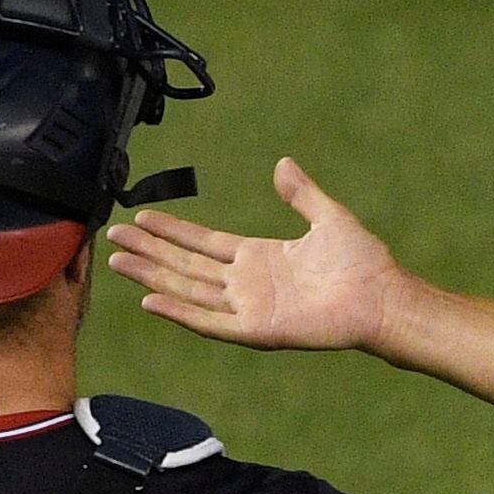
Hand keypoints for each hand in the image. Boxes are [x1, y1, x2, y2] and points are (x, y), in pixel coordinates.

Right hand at [106, 157, 406, 353]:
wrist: (381, 297)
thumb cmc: (362, 263)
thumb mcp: (327, 216)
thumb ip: (301, 193)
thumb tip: (282, 164)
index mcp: (259, 258)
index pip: (203, 243)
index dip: (171, 232)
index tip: (142, 218)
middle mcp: (247, 284)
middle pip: (185, 266)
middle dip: (149, 251)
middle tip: (112, 237)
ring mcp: (249, 308)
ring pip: (188, 290)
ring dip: (152, 276)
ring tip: (117, 261)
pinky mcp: (257, 330)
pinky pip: (211, 322)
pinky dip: (181, 312)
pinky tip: (151, 300)